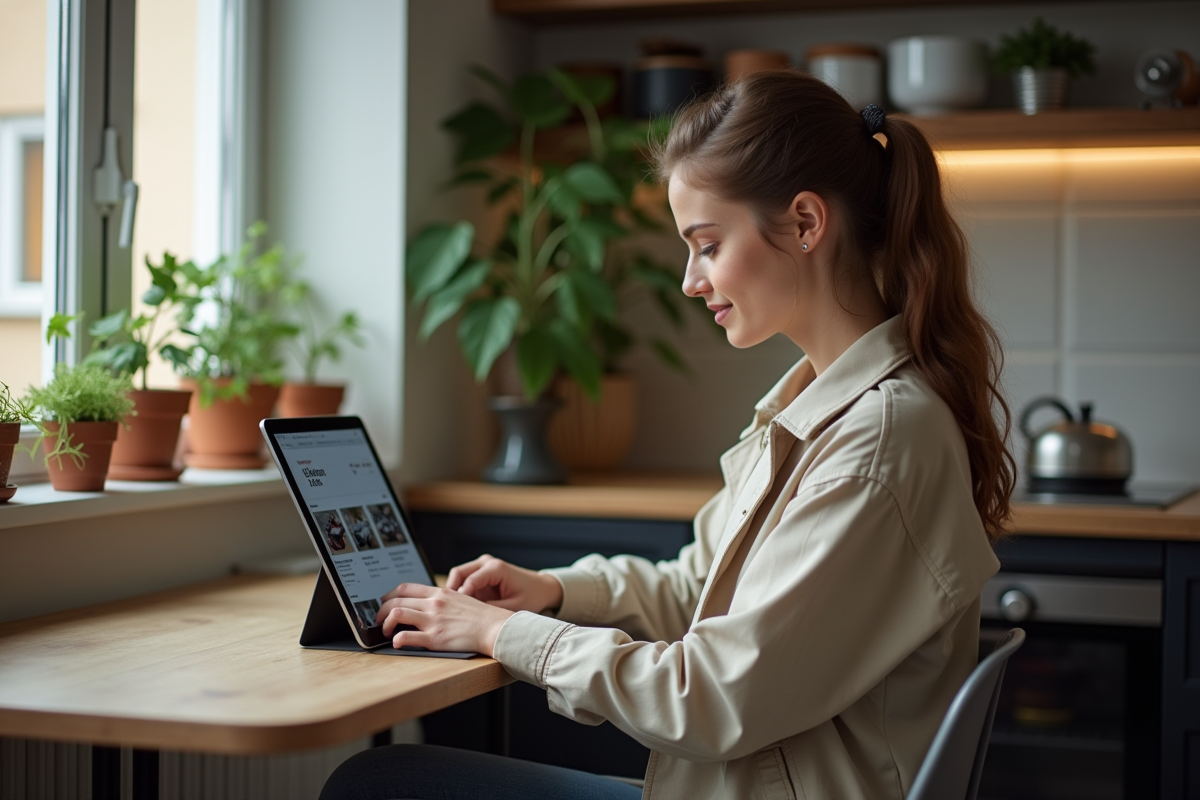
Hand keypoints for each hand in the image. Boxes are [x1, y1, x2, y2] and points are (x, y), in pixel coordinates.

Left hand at [376, 583, 512, 655]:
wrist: (495, 628)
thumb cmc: (481, 617)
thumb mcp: (461, 599)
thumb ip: (444, 600)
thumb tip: (430, 604)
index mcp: (439, 593)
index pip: (405, 588)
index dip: (389, 596)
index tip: (385, 603)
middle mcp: (433, 604)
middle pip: (396, 600)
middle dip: (381, 611)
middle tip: (379, 621)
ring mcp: (433, 620)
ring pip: (396, 614)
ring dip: (385, 624)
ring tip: (386, 632)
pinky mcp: (434, 639)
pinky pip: (406, 637)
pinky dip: (396, 640)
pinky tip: (396, 643)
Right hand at [446, 554, 562, 613]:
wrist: (541, 588)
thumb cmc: (531, 596)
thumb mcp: (513, 607)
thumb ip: (492, 610)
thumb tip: (470, 616)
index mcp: (496, 568)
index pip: (470, 581)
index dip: (460, 598)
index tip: (455, 614)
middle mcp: (486, 562)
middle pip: (458, 573)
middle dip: (452, 592)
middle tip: (449, 612)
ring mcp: (482, 566)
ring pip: (458, 576)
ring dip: (454, 592)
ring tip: (454, 612)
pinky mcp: (480, 574)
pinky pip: (463, 581)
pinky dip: (460, 593)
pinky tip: (460, 608)